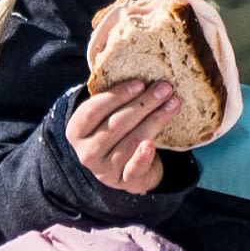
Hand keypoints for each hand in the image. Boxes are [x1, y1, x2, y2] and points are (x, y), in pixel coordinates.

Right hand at [64, 78, 179, 194]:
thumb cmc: (115, 132)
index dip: (116, 96)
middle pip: (116, 124)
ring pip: (131, 141)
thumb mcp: (105, 116)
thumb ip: (111, 98)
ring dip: (155, 121)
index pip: (93, 110)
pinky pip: (134, 169)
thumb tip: (135, 67)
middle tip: (164, 88)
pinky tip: (151, 144)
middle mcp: (86, 153)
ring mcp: (104, 170)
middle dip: (143, 104)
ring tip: (173, 104)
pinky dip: (142, 157)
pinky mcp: (124, 182)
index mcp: (76, 131)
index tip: (139, 83)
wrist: (123, 169)